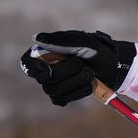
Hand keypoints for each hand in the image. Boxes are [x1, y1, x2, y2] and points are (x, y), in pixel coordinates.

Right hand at [20, 30, 136, 105]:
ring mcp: (52, 85)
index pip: (27, 63)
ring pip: (54, 90)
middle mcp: (45, 70)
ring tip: (89, 72)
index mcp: (45, 53)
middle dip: (67, 71)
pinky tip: (88, 84)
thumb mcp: (81, 40)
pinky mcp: (62, 97)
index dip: (34, 67)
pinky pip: (63, 99)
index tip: (47, 69)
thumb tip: (36, 38)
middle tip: (82, 64)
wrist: (111, 64)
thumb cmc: (94, 49)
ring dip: (76, 81)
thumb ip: (60, 40)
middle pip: (44, 78)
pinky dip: (79, 91)